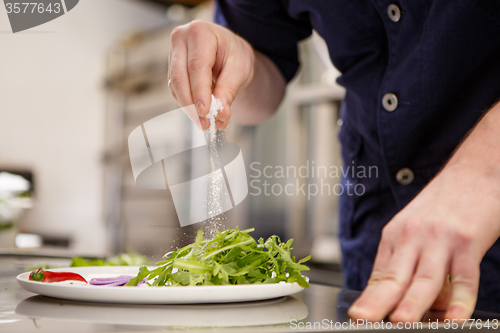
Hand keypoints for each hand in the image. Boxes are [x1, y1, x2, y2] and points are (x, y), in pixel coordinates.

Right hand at [168, 20, 254, 129]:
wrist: (229, 50)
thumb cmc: (235, 54)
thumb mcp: (239, 69)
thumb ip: (228, 90)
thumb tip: (221, 115)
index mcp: (200, 32)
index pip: (197, 66)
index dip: (199, 92)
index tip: (205, 112)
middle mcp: (181, 39)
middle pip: (180, 77)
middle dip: (192, 105)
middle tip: (205, 124)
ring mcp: (173, 53)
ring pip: (175, 86)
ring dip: (189, 108)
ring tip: (206, 123)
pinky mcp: (172, 68)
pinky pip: (176, 90)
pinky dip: (188, 105)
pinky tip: (201, 114)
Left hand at [348, 159, 499, 321]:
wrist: (474, 171)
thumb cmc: (444, 202)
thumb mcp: (414, 226)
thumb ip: (408, 260)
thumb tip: (402, 298)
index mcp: (396, 234)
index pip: (380, 274)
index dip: (369, 298)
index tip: (358, 316)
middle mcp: (413, 236)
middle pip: (395, 276)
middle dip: (378, 302)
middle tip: (363, 320)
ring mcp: (441, 239)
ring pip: (425, 278)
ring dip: (412, 303)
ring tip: (400, 322)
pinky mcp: (468, 241)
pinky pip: (465, 276)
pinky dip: (460, 299)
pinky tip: (454, 317)